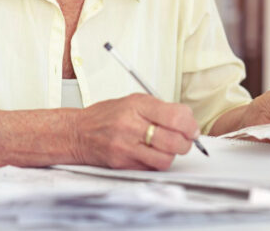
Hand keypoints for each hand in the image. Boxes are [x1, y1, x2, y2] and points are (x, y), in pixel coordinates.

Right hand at [69, 93, 199, 169]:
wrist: (78, 133)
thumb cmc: (106, 115)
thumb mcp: (133, 101)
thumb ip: (160, 109)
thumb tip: (187, 121)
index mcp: (137, 106)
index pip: (176, 117)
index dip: (190, 124)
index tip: (192, 127)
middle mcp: (131, 126)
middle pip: (174, 140)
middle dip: (186, 142)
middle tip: (185, 138)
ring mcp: (126, 147)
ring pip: (166, 158)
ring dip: (173, 154)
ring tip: (168, 146)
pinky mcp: (123, 164)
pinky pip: (152, 167)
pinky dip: (158, 161)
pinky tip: (153, 153)